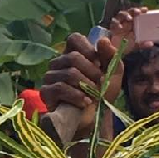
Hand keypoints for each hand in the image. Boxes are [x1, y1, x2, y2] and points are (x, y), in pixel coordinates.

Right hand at [39, 9, 150, 135]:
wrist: (94, 119)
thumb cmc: (102, 93)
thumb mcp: (113, 73)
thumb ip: (111, 56)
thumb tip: (102, 40)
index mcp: (73, 53)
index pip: (74, 39)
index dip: (88, 49)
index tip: (98, 62)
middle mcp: (59, 62)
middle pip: (73, 57)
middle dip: (92, 72)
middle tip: (99, 84)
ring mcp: (50, 77)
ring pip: (69, 73)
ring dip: (86, 86)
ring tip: (92, 96)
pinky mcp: (46, 92)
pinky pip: (60, 88)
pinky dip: (76, 96)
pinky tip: (84, 103)